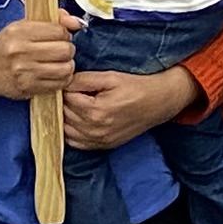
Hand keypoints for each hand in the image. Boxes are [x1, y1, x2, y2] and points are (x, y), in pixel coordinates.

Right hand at [0, 16, 75, 104]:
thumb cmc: (8, 45)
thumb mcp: (23, 26)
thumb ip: (53, 20)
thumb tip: (76, 23)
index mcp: (19, 32)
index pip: (59, 31)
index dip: (64, 33)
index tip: (58, 36)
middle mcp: (20, 52)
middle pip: (65, 50)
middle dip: (67, 49)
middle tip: (61, 50)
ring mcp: (24, 72)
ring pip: (65, 68)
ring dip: (67, 65)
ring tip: (59, 63)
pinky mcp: (28, 88)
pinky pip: (59, 84)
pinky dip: (61, 79)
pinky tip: (53, 74)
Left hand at [61, 66, 194, 152]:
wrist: (159, 103)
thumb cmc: (137, 87)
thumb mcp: (110, 77)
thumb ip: (84, 79)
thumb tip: (63, 82)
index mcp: (96, 111)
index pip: (66, 99)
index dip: (66, 87)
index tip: (70, 81)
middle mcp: (95, 130)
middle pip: (64, 115)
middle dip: (64, 102)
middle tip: (70, 91)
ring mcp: (99, 141)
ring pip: (66, 131)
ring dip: (65, 117)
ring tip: (73, 104)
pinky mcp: (104, 146)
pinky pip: (76, 143)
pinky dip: (71, 132)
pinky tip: (76, 120)